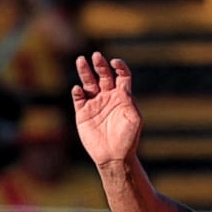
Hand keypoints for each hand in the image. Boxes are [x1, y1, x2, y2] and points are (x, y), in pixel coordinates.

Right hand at [72, 52, 143, 166]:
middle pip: (104, 75)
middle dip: (100, 65)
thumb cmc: (128, 139)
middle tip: (96, 56)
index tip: (115, 62)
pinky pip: (78, 98)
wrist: (114, 156)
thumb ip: (129, 102)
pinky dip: (78, 92)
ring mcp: (95, 103)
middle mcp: (108, 97)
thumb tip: (123, 87)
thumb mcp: (134, 119)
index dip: (119, 67)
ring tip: (81, 60)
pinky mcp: (83, 112)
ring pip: (88, 82)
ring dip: (85, 71)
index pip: (121, 76)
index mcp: (123, 97)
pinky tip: (79, 89)